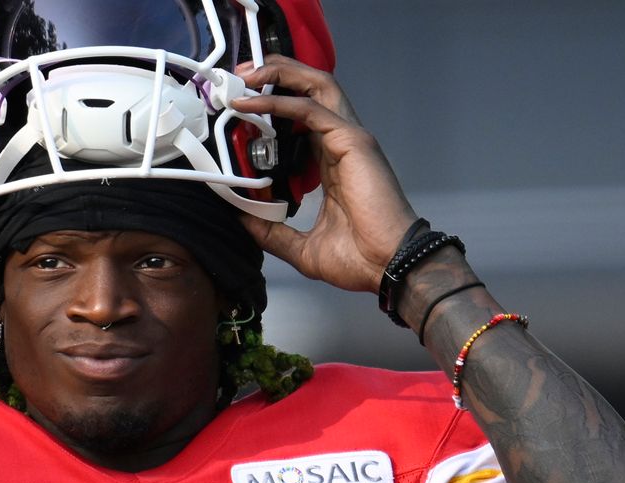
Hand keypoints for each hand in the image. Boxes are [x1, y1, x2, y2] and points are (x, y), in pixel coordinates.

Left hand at [231, 56, 417, 292]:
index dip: (272, 107)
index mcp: (330, 163)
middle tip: (238, 77)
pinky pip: (311, 109)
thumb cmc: (359, 260)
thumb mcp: (300, 247)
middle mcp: (339, 144)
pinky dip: (280, 100)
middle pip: (310, 90)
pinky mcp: (351, 141)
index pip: (300, 120)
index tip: (237, 108)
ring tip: (245, 75)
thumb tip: (239, 219)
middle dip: (275, 75)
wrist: (387, 267)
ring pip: (316, 86)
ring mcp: (348, 139)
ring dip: (279, 74)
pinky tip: (254, 103)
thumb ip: (270, 231)